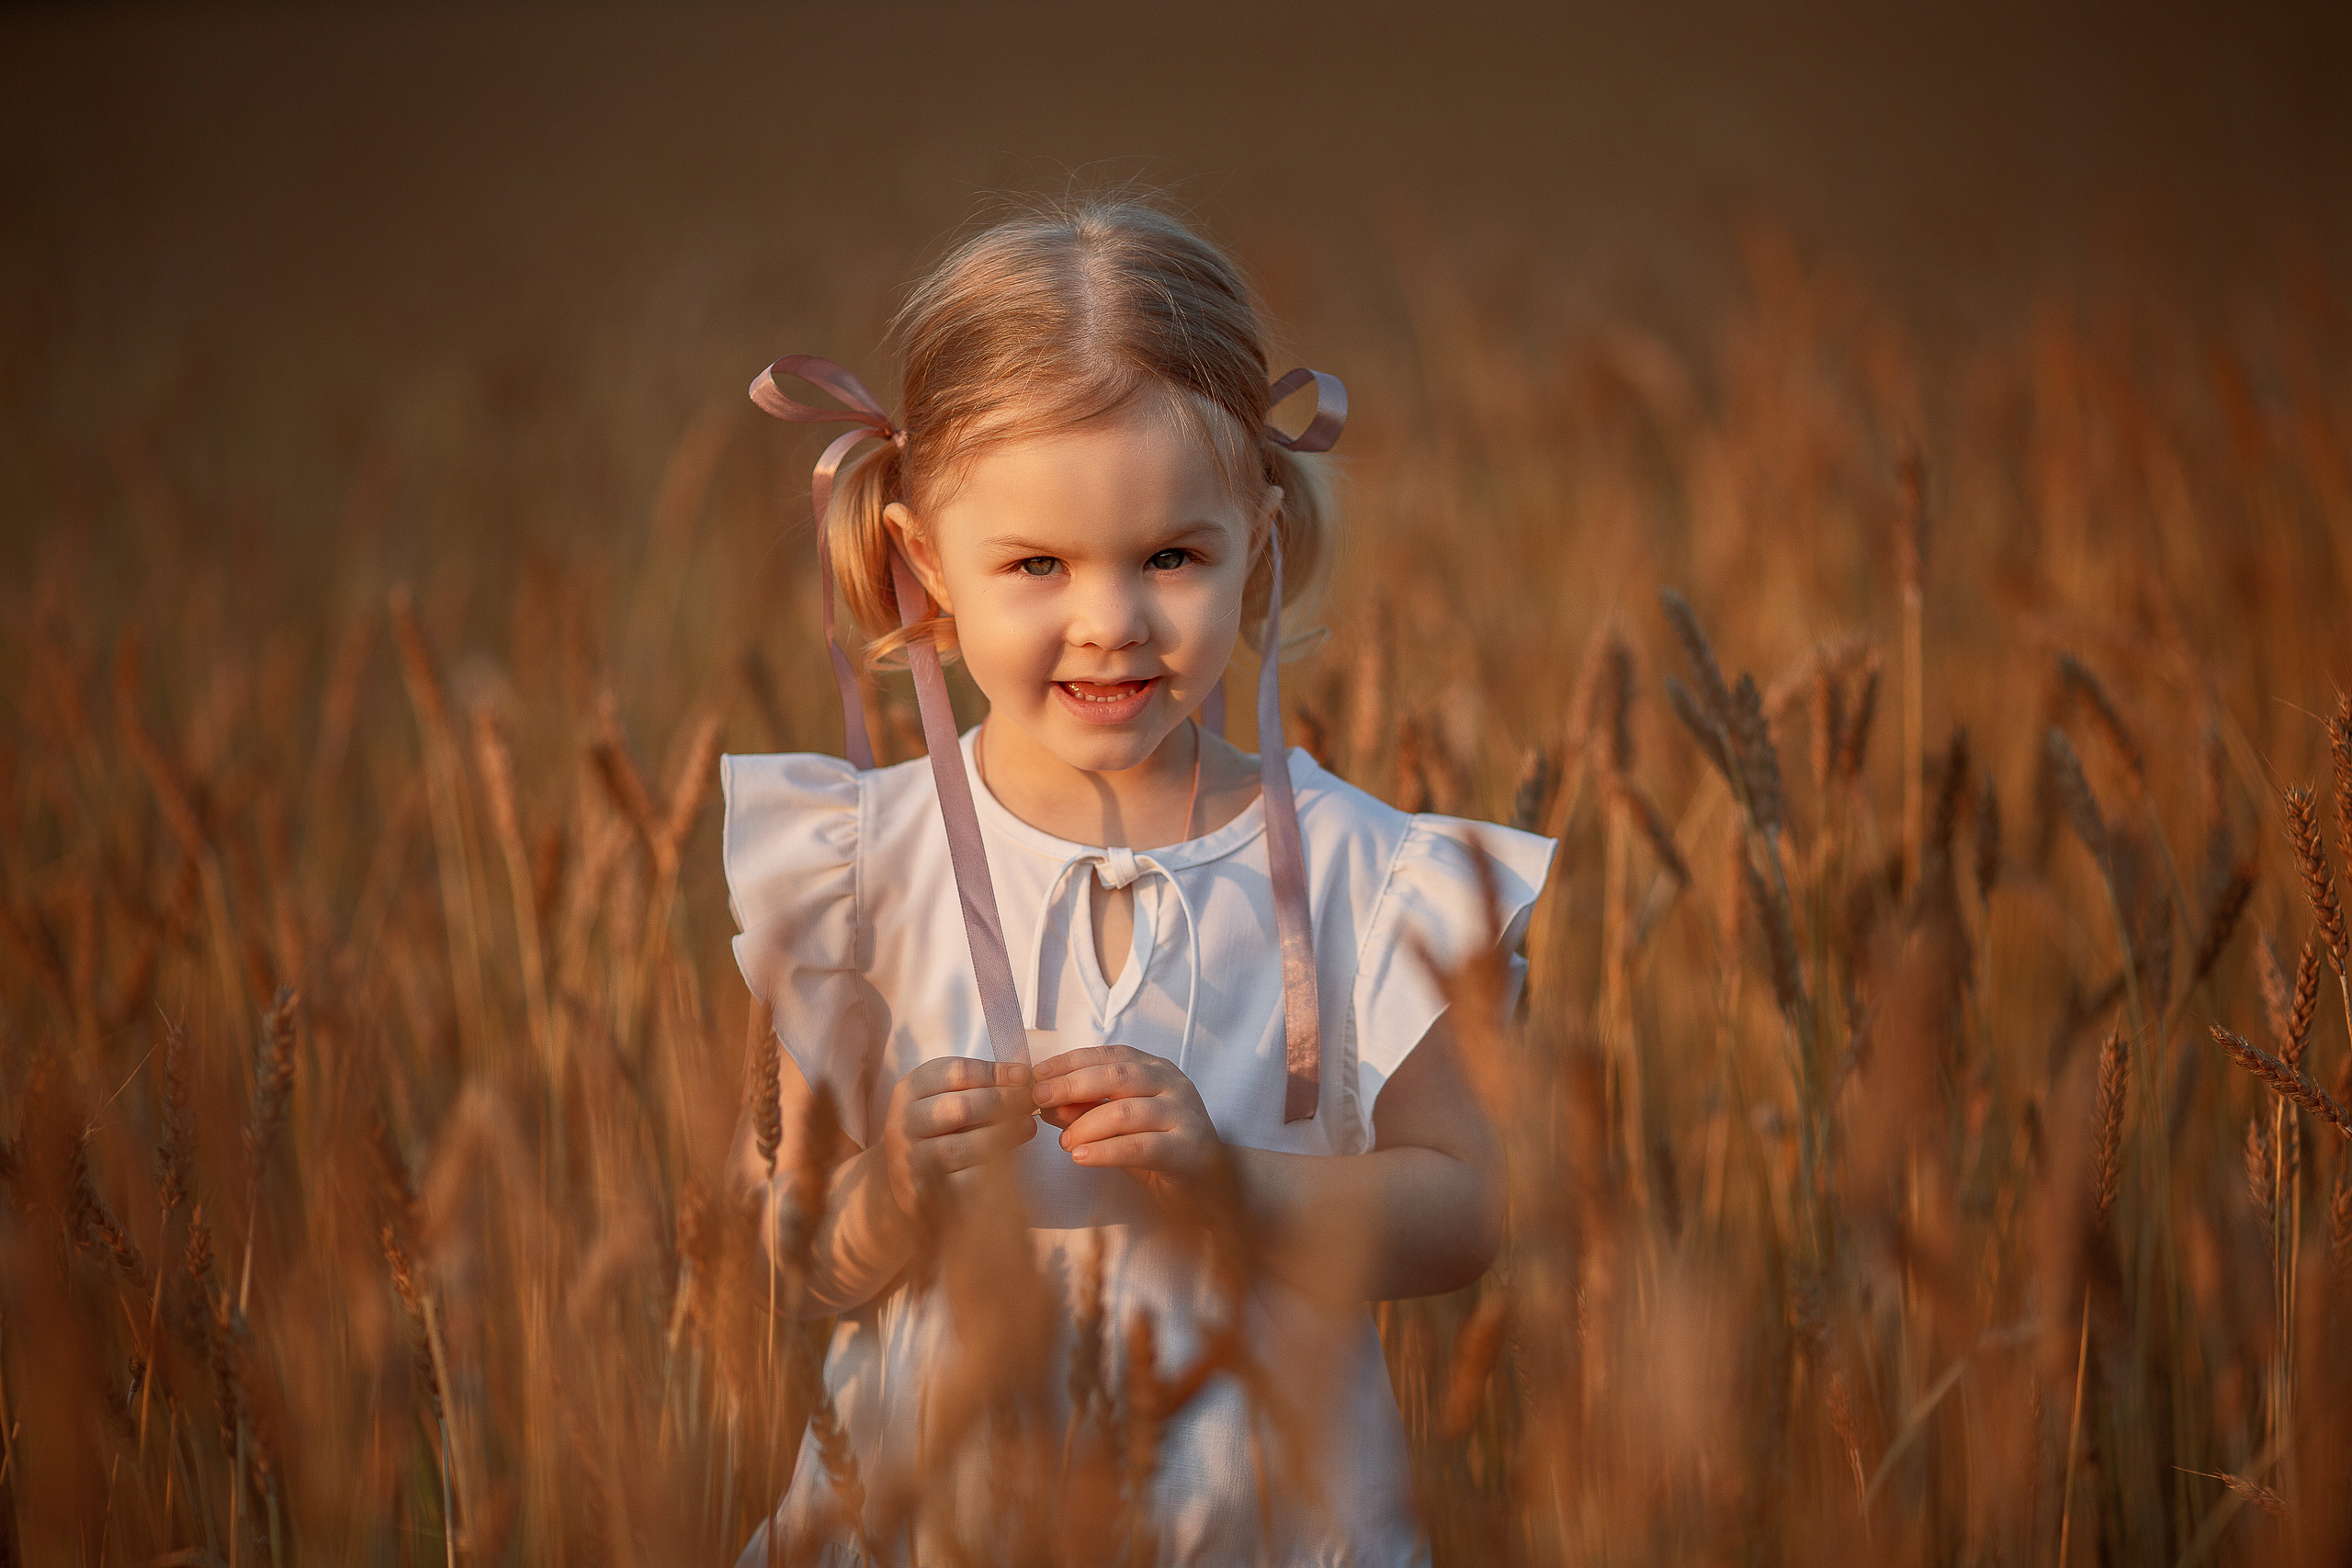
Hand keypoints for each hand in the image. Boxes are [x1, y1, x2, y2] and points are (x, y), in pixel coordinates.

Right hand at [882, 1056, 1036, 1220]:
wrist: (909, 1172)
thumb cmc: (941, 1124)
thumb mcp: (951, 1092)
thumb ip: (983, 1081)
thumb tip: (1022, 1075)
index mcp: (910, 1089)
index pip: (957, 1073)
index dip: (996, 1074)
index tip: (1024, 1077)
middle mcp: (902, 1122)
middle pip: (960, 1107)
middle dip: (1003, 1102)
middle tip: (1030, 1101)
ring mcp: (908, 1159)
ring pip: (961, 1147)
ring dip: (1002, 1136)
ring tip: (1027, 1126)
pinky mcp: (920, 1192)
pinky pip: (961, 1180)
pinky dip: (989, 1169)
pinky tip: (1010, 1158)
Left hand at [1029, 1045, 1224, 1212]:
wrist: (1212, 1188)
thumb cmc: (1161, 1151)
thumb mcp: (1120, 1127)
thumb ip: (1088, 1112)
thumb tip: (1046, 1103)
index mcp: (1155, 1069)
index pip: (1108, 1056)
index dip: (1069, 1062)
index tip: (1036, 1074)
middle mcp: (1172, 1084)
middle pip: (1116, 1076)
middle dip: (1071, 1085)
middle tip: (1038, 1099)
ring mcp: (1184, 1115)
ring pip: (1126, 1111)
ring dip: (1086, 1125)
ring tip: (1064, 1142)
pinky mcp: (1188, 1149)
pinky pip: (1140, 1146)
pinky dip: (1105, 1151)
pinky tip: (1082, 1157)